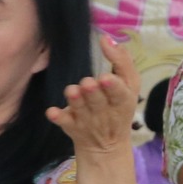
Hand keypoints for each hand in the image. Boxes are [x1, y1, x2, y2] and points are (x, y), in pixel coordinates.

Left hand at [47, 35, 140, 158]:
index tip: (105, 77)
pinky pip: (64, 122)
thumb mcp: (130, 84)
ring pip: (80, 109)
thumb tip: (106, 38)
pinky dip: (59, 117)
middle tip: (88, 84)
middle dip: (93, 92)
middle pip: (97, 101)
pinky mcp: (72, 126)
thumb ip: (122, 60)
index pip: (119, 93)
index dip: (113, 86)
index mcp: (122, 100)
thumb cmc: (118, 105)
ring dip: (76, 101)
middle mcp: (104, 111)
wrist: (107, 145)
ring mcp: (87, 120)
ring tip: (72, 91)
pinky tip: (52, 112)